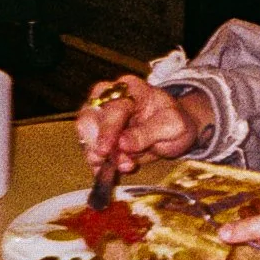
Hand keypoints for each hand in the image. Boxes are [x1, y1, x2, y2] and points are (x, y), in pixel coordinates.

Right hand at [75, 75, 211, 175]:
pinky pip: (87, 145)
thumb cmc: (174, 122)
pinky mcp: (97, 130)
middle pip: (89, 115)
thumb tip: (123, 144)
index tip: (105, 150)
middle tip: (110, 162)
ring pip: (84, 131)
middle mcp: (110, 96)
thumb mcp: (173, 126)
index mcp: (132, 88)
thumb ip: (148, 133)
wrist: (175, 130)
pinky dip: (94, 160)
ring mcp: (100, 112)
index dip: (108, 130)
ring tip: (114, 166)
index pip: (114, 107)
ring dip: (94, 152)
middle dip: (97, 142)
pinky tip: (104, 171)